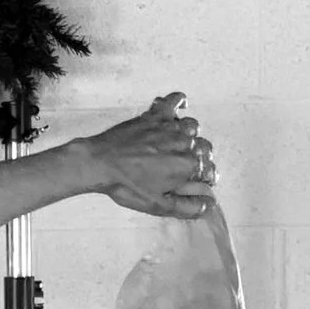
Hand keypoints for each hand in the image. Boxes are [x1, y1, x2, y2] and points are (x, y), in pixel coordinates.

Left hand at [79, 92, 218, 218]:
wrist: (99, 164)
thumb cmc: (126, 186)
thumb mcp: (157, 204)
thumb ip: (187, 207)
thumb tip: (209, 206)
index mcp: (187, 166)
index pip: (210, 170)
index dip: (206, 178)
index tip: (200, 180)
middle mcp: (183, 143)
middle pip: (206, 147)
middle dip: (200, 157)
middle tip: (186, 164)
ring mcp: (169, 127)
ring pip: (193, 126)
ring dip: (191, 135)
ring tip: (179, 143)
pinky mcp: (154, 115)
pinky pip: (174, 101)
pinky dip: (179, 102)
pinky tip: (180, 107)